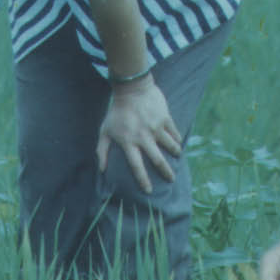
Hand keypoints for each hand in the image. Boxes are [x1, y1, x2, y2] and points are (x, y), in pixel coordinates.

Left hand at [95, 77, 182, 193]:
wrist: (131, 88)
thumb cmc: (116, 112)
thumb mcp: (104, 131)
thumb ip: (101, 151)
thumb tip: (101, 170)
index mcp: (129, 142)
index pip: (137, 166)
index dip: (143, 180)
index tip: (149, 190)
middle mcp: (144, 137)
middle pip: (158, 160)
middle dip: (166, 172)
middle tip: (171, 180)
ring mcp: (156, 128)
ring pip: (170, 146)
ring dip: (174, 154)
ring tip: (177, 158)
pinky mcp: (165, 118)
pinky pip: (174, 132)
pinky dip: (177, 139)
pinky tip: (178, 142)